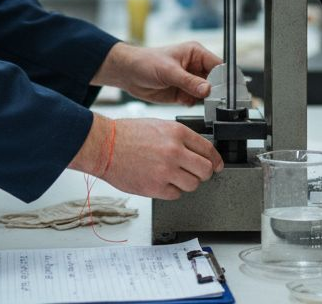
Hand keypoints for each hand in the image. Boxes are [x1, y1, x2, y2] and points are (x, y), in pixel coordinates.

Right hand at [71, 115, 223, 199]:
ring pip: (193, 184)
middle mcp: (175, 151)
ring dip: (187, 182)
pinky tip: (162, 182)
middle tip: (197, 173)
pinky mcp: (156, 187)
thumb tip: (198, 152)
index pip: (208, 150)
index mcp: (177, 133)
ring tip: (175, 176)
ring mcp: (166, 171)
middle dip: (204, 173)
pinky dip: (172, 191)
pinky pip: (176, 195)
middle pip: (206, 170)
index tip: (217, 165)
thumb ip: (180, 138)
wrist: (104, 146)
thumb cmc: (127, 134)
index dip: (216, 160)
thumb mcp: (159, 126)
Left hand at [91, 41, 222, 104]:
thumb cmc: (145, 62)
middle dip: (215, 92)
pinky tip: (185, 102)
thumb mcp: (168, 71)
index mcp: (196, 53)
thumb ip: (189, 81)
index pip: (218, 66)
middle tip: (212, 100)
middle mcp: (195, 67)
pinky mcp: (183, 93)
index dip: (224, 78)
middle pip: (215, 81)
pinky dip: (193, 104)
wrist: (128, 74)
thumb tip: (207, 89)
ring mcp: (190, 81)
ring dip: (204, 100)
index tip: (227, 92)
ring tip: (198, 101)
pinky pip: (196, 101)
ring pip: (206, 93)